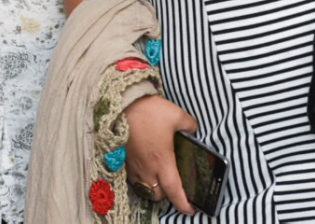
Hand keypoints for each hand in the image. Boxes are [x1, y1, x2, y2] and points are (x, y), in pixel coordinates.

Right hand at [123, 94, 197, 214]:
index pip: (173, 190)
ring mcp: (133, 164)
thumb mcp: (177, 115)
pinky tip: (144, 168)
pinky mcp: (122, 158)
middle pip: (157, 194)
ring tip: (158, 179)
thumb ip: (190, 125)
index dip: (182, 203)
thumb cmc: (149, 111)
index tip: (190, 209)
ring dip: (152, 188)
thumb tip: (193, 131)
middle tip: (173, 186)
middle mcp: (147, 167)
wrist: (121, 104)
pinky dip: (140, 179)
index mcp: (162, 160)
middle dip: (167, 195)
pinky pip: (132, 178)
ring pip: (143, 188)